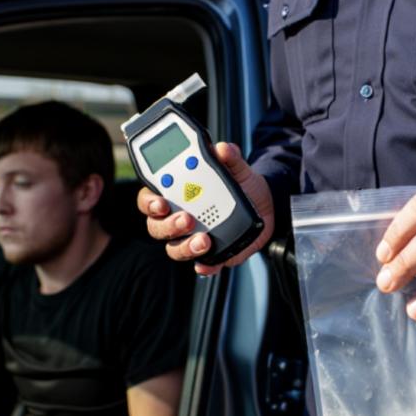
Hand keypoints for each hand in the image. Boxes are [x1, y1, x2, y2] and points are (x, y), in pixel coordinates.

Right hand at [137, 142, 274, 274]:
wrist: (266, 204)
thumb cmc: (242, 184)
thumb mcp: (238, 168)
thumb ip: (230, 158)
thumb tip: (223, 149)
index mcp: (178, 194)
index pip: (150, 199)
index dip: (149, 202)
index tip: (159, 202)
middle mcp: (179, 217)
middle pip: (157, 226)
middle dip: (168, 225)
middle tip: (186, 219)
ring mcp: (193, 237)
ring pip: (174, 248)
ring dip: (184, 247)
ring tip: (204, 240)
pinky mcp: (211, 254)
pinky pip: (201, 265)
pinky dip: (203, 266)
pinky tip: (207, 263)